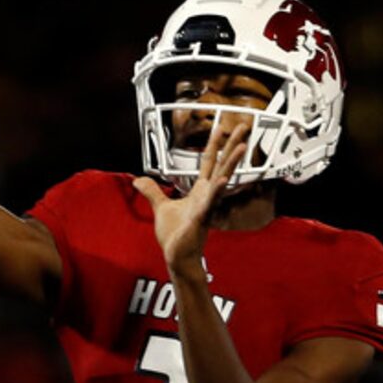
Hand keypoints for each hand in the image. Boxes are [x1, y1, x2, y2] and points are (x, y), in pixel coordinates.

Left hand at [134, 109, 251, 277]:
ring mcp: (206, 205)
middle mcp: (207, 195)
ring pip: (222, 180)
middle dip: (232, 145)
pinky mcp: (200, 218)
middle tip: (243, 127)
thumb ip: (151, 191)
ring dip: (231, 163)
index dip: (214, 144)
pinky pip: (210, 202)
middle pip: (222, 164)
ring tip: (242, 147)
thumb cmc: (174, 235)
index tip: (221, 127)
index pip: (209, 161)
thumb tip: (138, 180)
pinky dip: (216, 191)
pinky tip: (223, 180)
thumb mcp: (160, 207)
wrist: (177, 256)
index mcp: (199, 190)